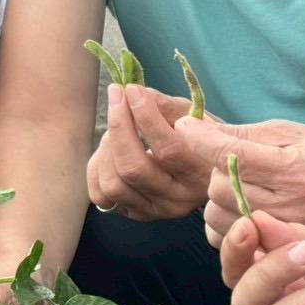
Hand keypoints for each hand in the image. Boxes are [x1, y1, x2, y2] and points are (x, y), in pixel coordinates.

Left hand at [86, 85, 217, 219]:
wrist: (206, 173)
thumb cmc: (201, 138)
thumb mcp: (195, 117)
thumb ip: (166, 106)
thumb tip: (134, 93)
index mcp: (201, 175)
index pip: (168, 149)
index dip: (145, 116)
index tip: (133, 90)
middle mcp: (178, 200)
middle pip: (134, 168)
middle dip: (119, 127)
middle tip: (118, 98)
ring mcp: (154, 211)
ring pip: (114, 184)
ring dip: (107, 147)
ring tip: (117, 126)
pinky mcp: (135, 214)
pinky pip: (101, 196)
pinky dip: (98, 168)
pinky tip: (109, 150)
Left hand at [174, 116, 304, 246]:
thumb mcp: (288, 132)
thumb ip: (242, 133)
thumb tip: (195, 129)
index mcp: (297, 168)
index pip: (235, 155)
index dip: (203, 140)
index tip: (184, 126)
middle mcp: (291, 205)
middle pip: (220, 188)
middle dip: (215, 171)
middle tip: (232, 162)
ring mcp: (282, 233)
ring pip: (216, 214)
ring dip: (217, 196)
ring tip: (241, 184)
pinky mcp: (272, 251)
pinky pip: (222, 238)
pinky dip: (222, 220)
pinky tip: (241, 207)